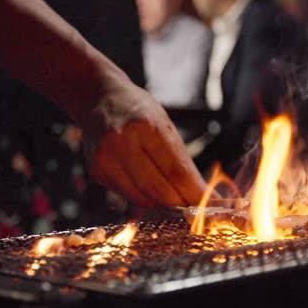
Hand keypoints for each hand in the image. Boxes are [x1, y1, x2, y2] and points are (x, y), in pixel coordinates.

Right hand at [76, 81, 206, 207]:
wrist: (98, 99)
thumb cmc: (138, 110)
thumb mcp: (164, 124)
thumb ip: (180, 159)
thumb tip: (199, 194)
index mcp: (145, 126)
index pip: (176, 171)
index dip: (195, 192)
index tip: (210, 204)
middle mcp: (122, 142)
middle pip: (160, 190)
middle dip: (182, 203)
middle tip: (196, 208)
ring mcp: (105, 158)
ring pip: (143, 198)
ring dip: (163, 203)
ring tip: (174, 196)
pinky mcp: (97, 171)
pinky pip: (127, 194)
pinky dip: (143, 195)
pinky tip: (149, 185)